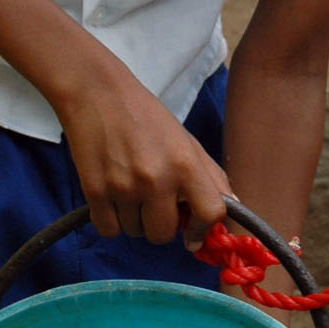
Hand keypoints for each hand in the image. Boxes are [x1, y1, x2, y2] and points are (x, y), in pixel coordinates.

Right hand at [58, 71, 228, 245]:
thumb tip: (233, 206)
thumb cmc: (144, 116)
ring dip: (134, 220)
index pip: (211, 212)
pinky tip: (111, 196)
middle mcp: (157, 178)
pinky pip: (109, 230)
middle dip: (160, 225)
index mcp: (185, 163)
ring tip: (128, 189)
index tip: (193, 233)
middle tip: (152, 201)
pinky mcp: (95, 191)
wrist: (97, 93)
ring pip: (135, 232)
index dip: (203, 229)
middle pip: (164, 234)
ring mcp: (124, 187)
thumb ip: (210, 175)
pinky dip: (110, 220)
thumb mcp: (185, 140)